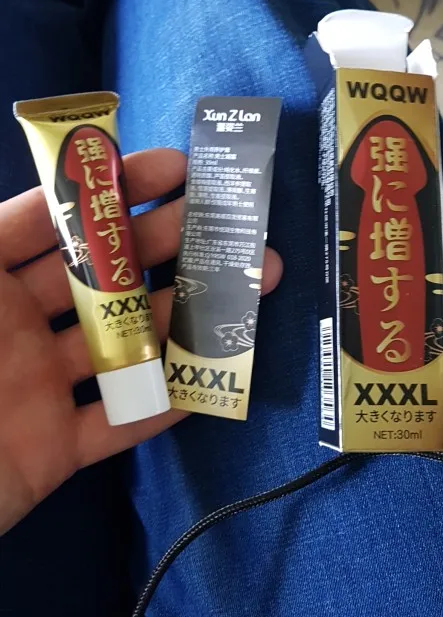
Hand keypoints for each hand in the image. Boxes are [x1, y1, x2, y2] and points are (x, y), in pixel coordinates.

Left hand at [0, 148, 281, 535]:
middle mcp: (15, 326)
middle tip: (223, 222)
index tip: (172, 167)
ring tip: (246, 288)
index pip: (51, 220)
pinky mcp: (55, 448)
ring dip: (186, 318)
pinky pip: (121, 423)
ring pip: (125, 344)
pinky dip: (168, 404)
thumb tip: (36, 191)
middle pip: (102, 276)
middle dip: (163, 244)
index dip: (110, 189)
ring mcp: (39, 387)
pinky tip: (214, 376)